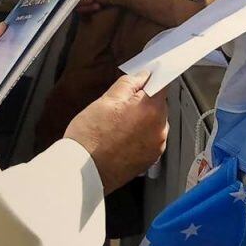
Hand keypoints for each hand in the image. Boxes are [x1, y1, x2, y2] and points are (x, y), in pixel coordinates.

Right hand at [65, 71, 167, 194]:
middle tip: (120, 105)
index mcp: (151, 109)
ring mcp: (157, 146)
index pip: (163, 84)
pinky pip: (151, 139)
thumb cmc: (91, 135)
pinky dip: (141, 136)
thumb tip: (142, 76)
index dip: (154, 78)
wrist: (83, 170)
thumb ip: (129, 83)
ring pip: (155, 122)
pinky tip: (121, 138)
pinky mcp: (151, 159)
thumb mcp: (106, 99)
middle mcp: (159, 128)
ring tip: (118, 125)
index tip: (146, 77)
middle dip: (144, 101)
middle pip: (159, 105)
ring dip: (143, 120)